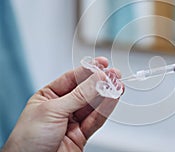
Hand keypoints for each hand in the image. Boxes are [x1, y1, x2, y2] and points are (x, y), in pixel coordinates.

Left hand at [2, 57, 122, 151]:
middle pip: (85, 91)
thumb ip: (79, 95)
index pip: (72, 79)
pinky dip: (106, 109)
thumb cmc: (27, 140)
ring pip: (93, 105)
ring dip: (106, 94)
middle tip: (114, 74)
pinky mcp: (81, 135)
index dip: (88, 70)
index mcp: (48, 97)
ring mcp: (72, 121)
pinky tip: (113, 98)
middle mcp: (61, 107)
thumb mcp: (53, 111)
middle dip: (100, 82)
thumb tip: (97, 79)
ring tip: (117, 85)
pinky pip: (97, 119)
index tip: (102, 64)